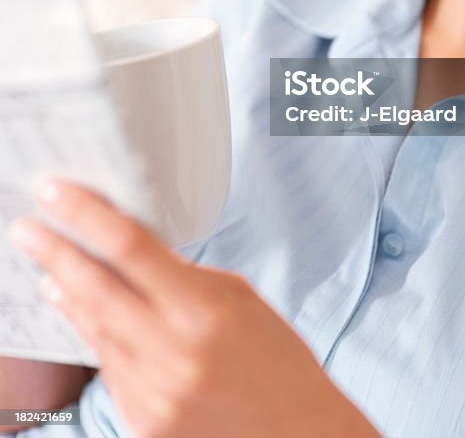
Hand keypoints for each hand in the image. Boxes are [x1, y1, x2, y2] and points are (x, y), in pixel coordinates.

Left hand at [7, 178, 379, 437]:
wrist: (297, 437)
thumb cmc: (279, 363)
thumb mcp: (239, 298)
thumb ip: (183, 275)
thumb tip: (132, 252)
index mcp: (204, 312)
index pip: (130, 248)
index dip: (84, 214)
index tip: (54, 191)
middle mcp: (172, 355)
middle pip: (95, 290)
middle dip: (53, 253)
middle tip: (25, 228)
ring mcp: (152, 395)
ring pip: (94, 330)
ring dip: (67, 294)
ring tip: (46, 268)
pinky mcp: (142, 423)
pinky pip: (108, 367)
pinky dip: (92, 335)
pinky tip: (80, 313)